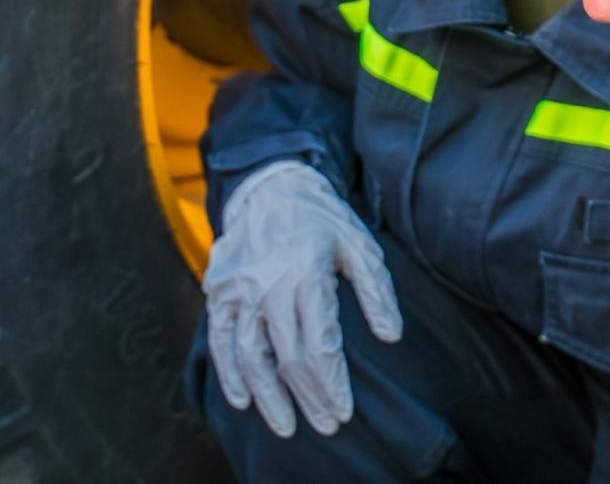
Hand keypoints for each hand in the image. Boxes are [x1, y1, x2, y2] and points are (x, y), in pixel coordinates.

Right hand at [202, 161, 401, 437]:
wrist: (269, 184)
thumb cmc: (323, 218)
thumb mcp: (361, 244)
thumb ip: (377, 291)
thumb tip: (391, 336)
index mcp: (307, 273)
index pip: (320, 345)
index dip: (332, 385)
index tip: (344, 411)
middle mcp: (269, 284)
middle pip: (288, 357)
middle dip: (308, 398)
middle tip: (325, 425)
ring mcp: (239, 289)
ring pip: (250, 357)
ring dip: (268, 397)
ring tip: (285, 425)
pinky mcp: (218, 291)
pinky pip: (220, 340)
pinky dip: (229, 374)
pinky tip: (243, 399)